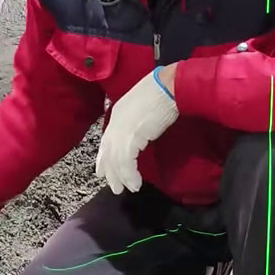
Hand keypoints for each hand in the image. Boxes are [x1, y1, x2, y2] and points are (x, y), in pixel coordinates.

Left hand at [96, 65, 178, 193]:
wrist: (169, 86)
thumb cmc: (163, 93)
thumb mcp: (144, 109)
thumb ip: (137, 122)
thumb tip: (140, 135)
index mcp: (117, 114)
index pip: (107, 140)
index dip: (105, 157)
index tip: (105, 171)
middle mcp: (115, 123)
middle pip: (107, 153)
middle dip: (110, 172)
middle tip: (115, 187)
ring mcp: (121, 131)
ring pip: (115, 161)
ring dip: (122, 178)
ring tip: (127, 188)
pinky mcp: (130, 138)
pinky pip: (126, 163)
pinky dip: (130, 175)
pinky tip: (135, 184)